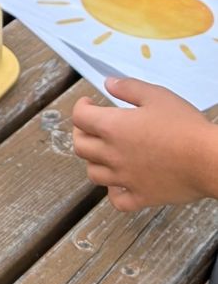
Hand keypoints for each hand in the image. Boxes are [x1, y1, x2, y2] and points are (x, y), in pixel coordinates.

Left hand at [72, 77, 217, 211]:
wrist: (210, 159)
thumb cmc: (186, 127)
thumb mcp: (157, 96)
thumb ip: (128, 88)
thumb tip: (108, 83)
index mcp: (112, 127)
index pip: (79, 117)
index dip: (81, 106)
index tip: (89, 103)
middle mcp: (112, 154)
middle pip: (80, 146)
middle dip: (81, 132)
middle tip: (92, 126)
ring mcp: (124, 178)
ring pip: (93, 173)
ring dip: (94, 161)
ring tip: (105, 152)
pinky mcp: (141, 196)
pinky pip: (117, 200)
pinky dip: (114, 192)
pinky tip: (120, 183)